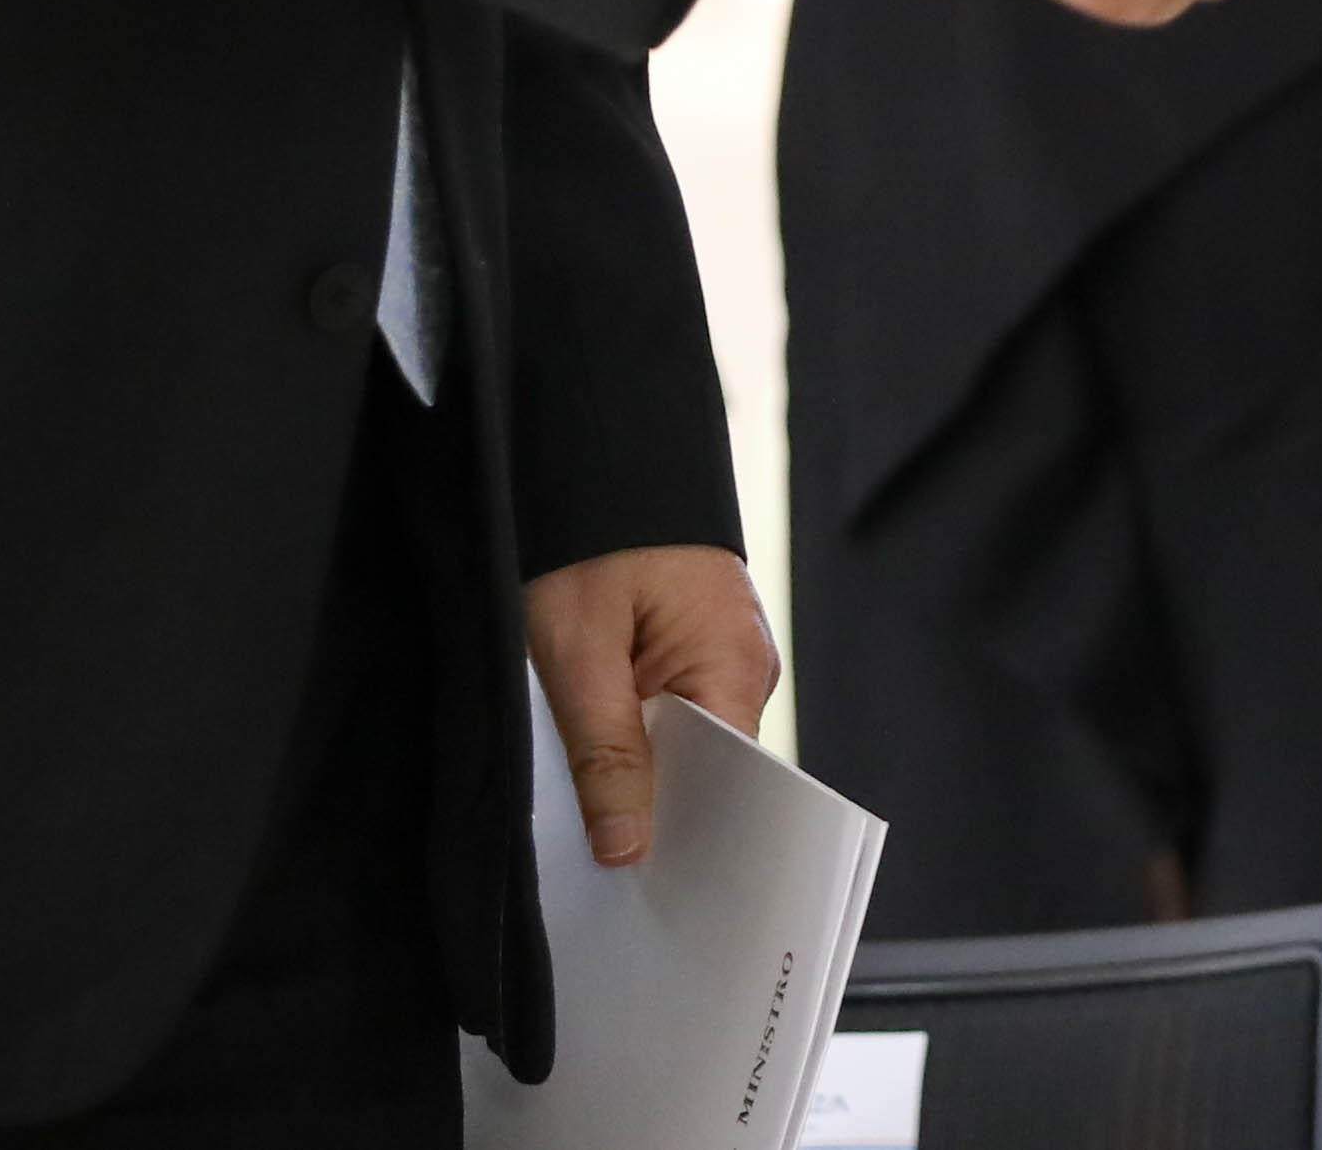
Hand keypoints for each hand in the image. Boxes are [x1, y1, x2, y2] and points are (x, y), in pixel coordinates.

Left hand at [524, 543, 778, 865]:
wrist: (595, 440)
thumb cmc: (589, 535)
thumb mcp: (578, 651)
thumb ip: (605, 752)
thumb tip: (627, 849)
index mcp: (735, 668)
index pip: (730, 785)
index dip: (684, 833)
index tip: (641, 881)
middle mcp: (744, 663)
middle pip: (707, 769)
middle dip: (653, 807)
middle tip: (601, 860)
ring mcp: (721, 650)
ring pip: (683, 740)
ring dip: (637, 768)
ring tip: (590, 809)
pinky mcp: (693, 640)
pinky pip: (671, 708)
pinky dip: (633, 733)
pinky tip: (593, 752)